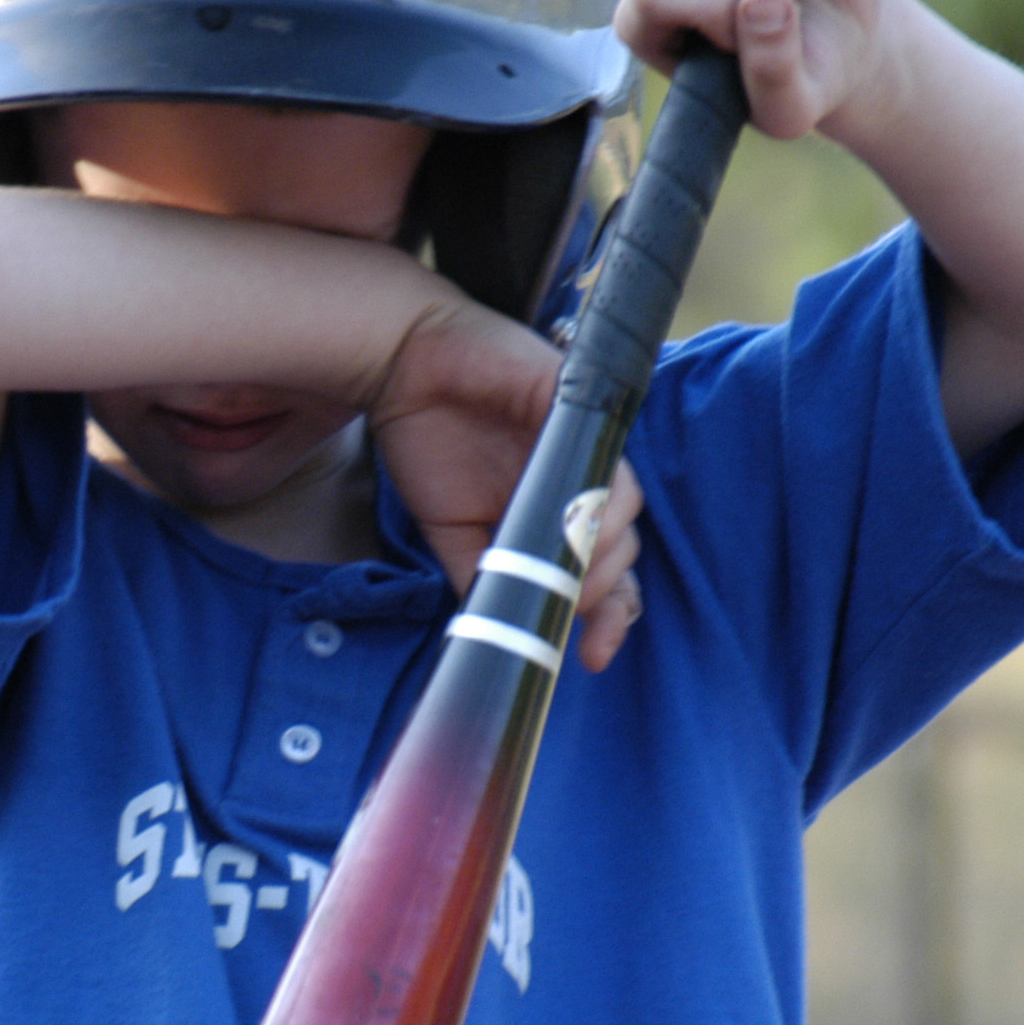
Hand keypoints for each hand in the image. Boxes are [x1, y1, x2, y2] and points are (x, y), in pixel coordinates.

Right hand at [364, 304, 644, 671]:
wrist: (400, 368)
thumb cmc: (427, 440)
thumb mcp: (451, 532)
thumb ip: (482, 579)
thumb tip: (504, 632)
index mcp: (554, 511)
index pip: (602, 572)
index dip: (609, 616)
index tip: (593, 657)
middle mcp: (577, 482)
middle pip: (622, 550)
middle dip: (608, 595)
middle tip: (571, 613)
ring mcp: (583, 444)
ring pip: (623, 512)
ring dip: (604, 554)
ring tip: (573, 576)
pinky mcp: (577, 407)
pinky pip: (607, 462)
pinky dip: (600, 499)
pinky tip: (578, 523)